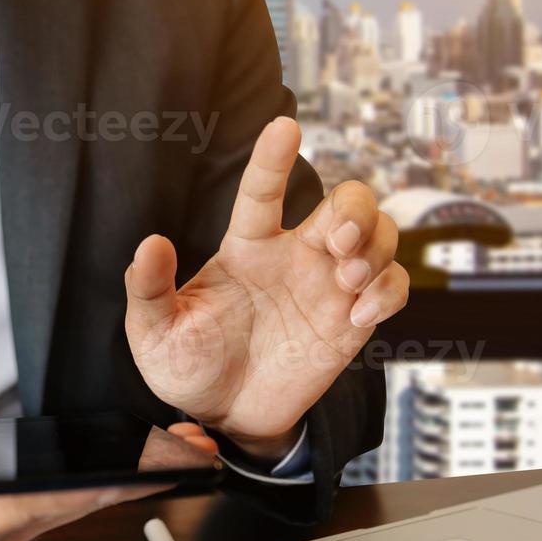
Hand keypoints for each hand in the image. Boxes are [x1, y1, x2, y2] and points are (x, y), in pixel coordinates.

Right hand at [0, 424, 218, 540]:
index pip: (45, 501)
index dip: (96, 486)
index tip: (144, 471)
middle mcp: (3, 524)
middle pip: (85, 501)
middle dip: (142, 479)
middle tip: (197, 450)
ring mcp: (14, 519)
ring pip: (88, 498)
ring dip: (136, 477)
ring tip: (187, 446)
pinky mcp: (16, 509)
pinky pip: (76, 493)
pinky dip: (113, 476)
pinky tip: (140, 454)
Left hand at [125, 117, 408, 459]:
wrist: (222, 415)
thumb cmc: (187, 366)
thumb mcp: (154, 332)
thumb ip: (148, 289)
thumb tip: (149, 244)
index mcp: (246, 248)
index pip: (263, 191)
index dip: (273, 158)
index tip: (285, 125)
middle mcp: (293, 256)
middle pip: (346, 201)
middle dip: (356, 209)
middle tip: (338, 243)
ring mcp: (327, 285)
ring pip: (380, 234)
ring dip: (377, 247)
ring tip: (349, 279)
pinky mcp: (352, 319)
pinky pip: (393, 287)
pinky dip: (388, 293)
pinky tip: (358, 317)